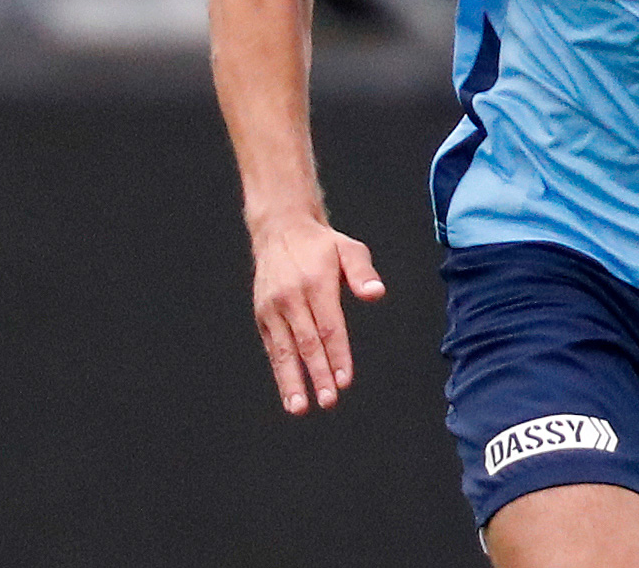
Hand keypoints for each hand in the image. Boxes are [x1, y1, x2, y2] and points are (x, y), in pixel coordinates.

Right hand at [249, 214, 384, 413]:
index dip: (337, 355)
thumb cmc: (322, 245)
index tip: (345, 380)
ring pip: (284, 350)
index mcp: (315, 283)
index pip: (329, 327)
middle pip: (307, 343)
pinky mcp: (262, 315)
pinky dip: (280, 371)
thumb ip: (362, 272)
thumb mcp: (348, 248)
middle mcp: (291, 298)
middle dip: (318, 375)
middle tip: (328, 401)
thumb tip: (376, 293)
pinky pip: (273, 347)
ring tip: (299, 408)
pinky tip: (289, 392)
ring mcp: (273, 308)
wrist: (280, 230)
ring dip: (292, 381)